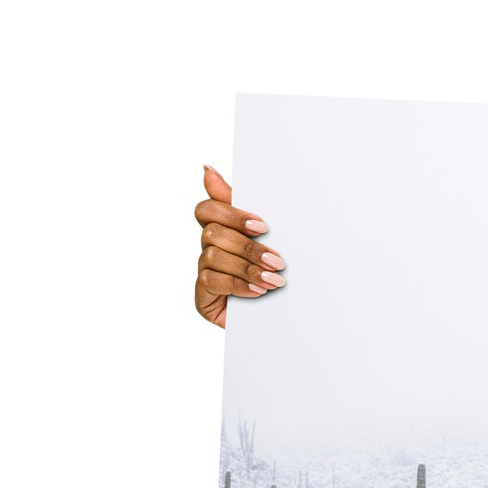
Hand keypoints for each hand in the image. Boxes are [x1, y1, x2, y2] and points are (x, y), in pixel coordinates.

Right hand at [193, 165, 285, 328]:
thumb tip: (207, 169)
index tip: (262, 226)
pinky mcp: (202, 295)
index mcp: (223, 229)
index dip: (231, 214)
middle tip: (278, 260)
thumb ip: (245, 206)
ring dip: (248, 268)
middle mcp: (209, 248)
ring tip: (275, 281)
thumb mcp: (270, 238)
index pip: (207, 209)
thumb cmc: (276, 272)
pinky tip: (258, 292)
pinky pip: (211, 281)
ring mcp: (204, 271)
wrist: (285, 318)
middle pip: (213, 233)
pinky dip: (238, 285)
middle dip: (249, 247)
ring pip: (213, 256)